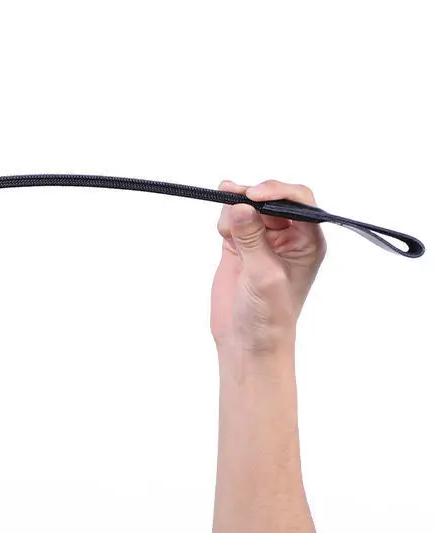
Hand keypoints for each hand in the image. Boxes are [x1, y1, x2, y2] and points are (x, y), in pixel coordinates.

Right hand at [211, 180, 326, 353]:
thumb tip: (241, 206)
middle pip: (271, 197)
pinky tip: (224, 236)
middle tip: (231, 197)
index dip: (277, 192)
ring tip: (227, 230)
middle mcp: (288, 236)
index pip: (299, 202)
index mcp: (307, 241)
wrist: (247, 341)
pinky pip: (231, 218)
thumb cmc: (269, 317)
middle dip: (251, 196)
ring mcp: (262, 239)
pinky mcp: (240, 244)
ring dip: (235, 208)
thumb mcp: (264, 276)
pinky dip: (224, 220)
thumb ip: (252, 239)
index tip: (253, 194)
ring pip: (248, 204)